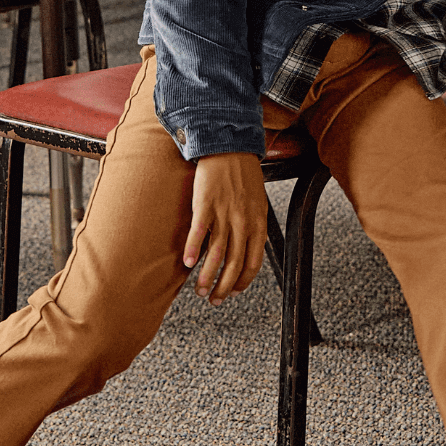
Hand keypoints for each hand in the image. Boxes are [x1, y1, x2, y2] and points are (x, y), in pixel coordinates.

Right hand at [184, 151, 268, 302]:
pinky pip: (198, 232)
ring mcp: (224, 213)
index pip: (253, 262)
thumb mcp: (258, 202)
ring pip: (216, 254)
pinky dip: (192, 250)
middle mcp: (243, 221)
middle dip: (224, 287)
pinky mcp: (205, 204)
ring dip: (206, 276)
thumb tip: (251, 248)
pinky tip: (186, 263)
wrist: (229, 146)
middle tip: (214, 300)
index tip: (234, 291)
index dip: (243, 281)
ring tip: (199, 290)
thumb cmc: (243, 174)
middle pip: (234, 264)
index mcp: (258, 222)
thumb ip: (255, 225)